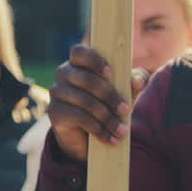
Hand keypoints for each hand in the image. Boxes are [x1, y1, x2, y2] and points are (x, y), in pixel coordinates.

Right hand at [47, 45, 147, 160]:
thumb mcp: (125, 91)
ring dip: (107, 117)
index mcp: (79, 62)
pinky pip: (79, 117)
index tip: (111, 73)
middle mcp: (64, 73)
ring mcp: (56, 92)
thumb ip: (135, 81)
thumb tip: (138, 81)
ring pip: (84, 101)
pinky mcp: (54, 111)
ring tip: (122, 130)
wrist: (88, 136)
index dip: (94, 60)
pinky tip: (111, 139)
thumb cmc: (108, 103)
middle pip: (86, 79)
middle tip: (126, 109)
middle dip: (110, 96)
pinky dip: (99, 129)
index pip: (79, 51)